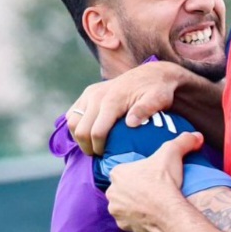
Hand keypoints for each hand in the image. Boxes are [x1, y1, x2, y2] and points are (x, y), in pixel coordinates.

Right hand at [67, 61, 188, 155]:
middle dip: (87, 147)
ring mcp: (90, 94)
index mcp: (112, 100)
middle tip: (99, 155)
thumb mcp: (158, 99)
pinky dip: (76, 127)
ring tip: (93, 147)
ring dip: (79, 138)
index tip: (106, 156)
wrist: (151, 74)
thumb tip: (130, 123)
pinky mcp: (87, 94)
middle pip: (80, 129)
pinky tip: (89, 136)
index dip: (98, 148)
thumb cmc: (157, 91)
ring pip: (72, 122)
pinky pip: (73, 114)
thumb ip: (145, 109)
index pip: (96, 131)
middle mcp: (96, 96)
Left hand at [105, 131, 202, 231]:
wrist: (169, 212)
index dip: (137, 173)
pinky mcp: (123, 225)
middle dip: (134, 190)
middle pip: (122, 189)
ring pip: (124, 206)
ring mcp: (116, 210)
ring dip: (133, 205)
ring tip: (151, 204)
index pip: (124, 171)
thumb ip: (183, 141)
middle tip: (152, 190)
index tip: (151, 176)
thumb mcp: (173, 153)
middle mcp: (112, 192)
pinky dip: (137, 220)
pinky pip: (128, 221)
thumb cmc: (165, 182)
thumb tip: (196, 135)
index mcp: (118, 173)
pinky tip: (150, 216)